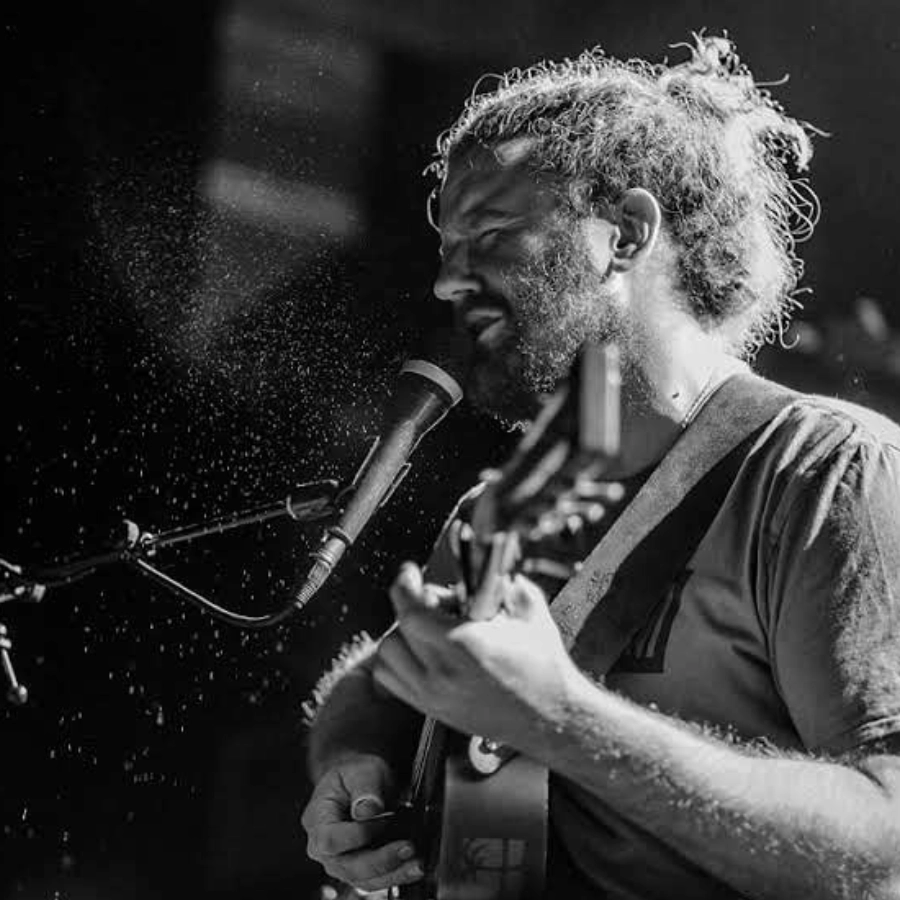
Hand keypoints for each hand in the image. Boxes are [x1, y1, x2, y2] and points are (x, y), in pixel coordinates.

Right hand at [301, 753, 423, 891]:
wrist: (357, 781)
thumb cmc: (355, 774)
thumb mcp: (361, 770)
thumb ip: (365, 787)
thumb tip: (369, 811)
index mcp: (317, 818)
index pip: (330, 839)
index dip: (359, 835)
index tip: (386, 818)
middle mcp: (323, 847)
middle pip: (347, 867)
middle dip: (381, 861)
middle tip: (409, 848)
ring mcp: (339, 861)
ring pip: (362, 880)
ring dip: (392, 875)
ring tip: (418, 864)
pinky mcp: (357, 868)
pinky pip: (374, 879)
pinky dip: (395, 875)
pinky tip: (414, 866)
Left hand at [372, 562, 579, 753]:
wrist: (554, 719)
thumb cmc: (545, 669)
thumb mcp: (531, 614)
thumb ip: (508, 584)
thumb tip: (491, 567)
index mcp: (464, 645)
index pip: (410, 611)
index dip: (405, 586)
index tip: (410, 573)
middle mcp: (442, 674)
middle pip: (397, 631)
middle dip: (411, 607)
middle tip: (435, 602)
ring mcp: (434, 696)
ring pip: (387, 657)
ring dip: (401, 636)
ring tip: (426, 629)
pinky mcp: (433, 711)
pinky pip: (392, 681)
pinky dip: (397, 662)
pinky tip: (419, 653)